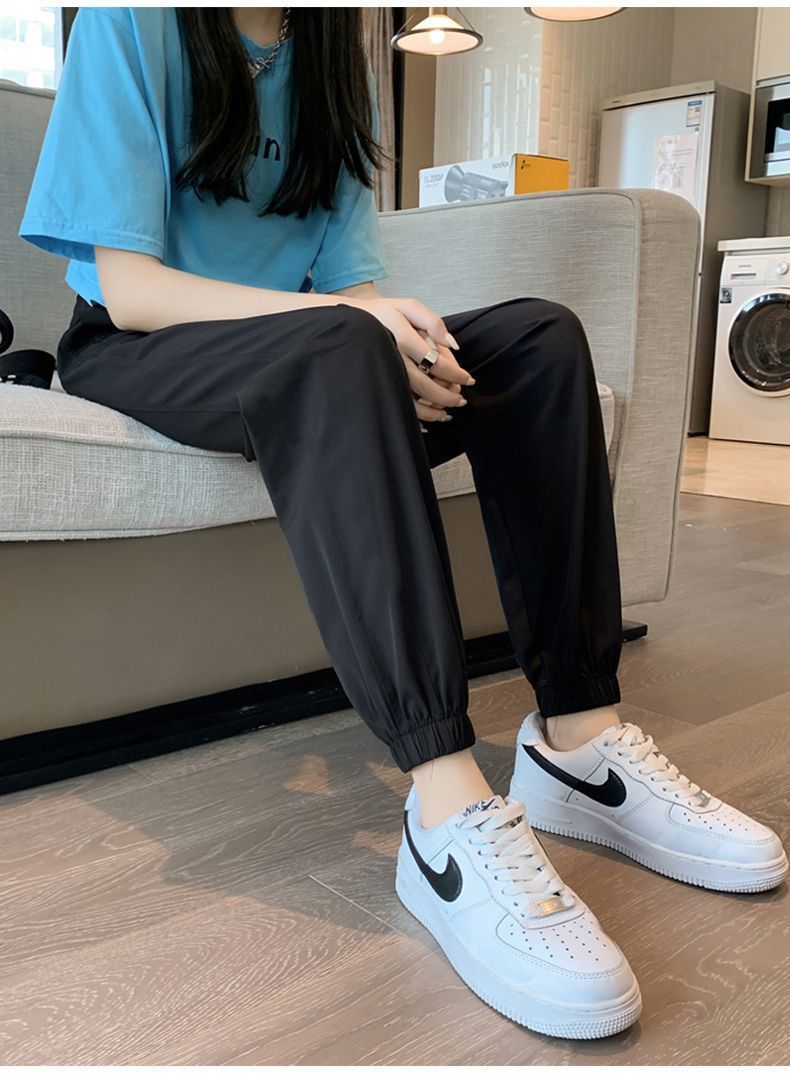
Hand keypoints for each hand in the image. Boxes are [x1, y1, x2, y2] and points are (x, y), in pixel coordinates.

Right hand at [352, 296, 473, 423]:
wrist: (348, 322)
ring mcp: (383, 373)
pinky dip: (412, 416)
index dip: (455, 374)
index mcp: (403, 337)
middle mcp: (393, 357)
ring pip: (410, 399)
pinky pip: (395, 405)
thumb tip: (452, 345)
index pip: (436, 361)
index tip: (467, 380)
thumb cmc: (383, 314)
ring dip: (431, 411)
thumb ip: (432, 322)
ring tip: (445, 414)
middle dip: (446, 396)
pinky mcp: (376, 383)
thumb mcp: (408, 306)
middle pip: (425, 385)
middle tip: (460, 400)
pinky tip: (424, 421)